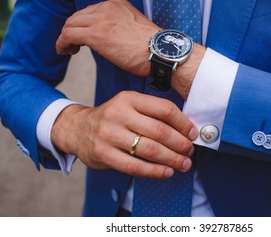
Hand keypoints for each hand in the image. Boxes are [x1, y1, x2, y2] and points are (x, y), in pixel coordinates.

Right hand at [51, 91, 197, 178]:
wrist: (77, 128)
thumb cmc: (112, 118)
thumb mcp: (129, 105)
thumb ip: (153, 113)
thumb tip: (186, 129)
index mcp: (129, 98)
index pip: (164, 109)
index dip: (183, 123)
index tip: (193, 134)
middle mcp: (118, 113)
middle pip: (159, 131)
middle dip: (180, 144)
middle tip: (190, 151)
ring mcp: (109, 134)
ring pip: (149, 150)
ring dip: (171, 159)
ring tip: (183, 164)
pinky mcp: (103, 154)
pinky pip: (135, 166)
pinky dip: (154, 171)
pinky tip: (166, 172)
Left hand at [56, 0, 159, 76]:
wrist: (160, 52)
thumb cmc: (153, 47)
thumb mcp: (135, 27)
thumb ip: (119, 25)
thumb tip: (108, 37)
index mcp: (117, 3)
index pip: (91, 11)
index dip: (84, 24)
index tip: (84, 38)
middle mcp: (107, 7)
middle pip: (77, 15)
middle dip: (72, 30)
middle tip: (73, 45)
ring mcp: (101, 19)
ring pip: (70, 24)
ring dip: (66, 37)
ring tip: (68, 50)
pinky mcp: (95, 34)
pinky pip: (68, 35)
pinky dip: (62, 43)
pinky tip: (65, 51)